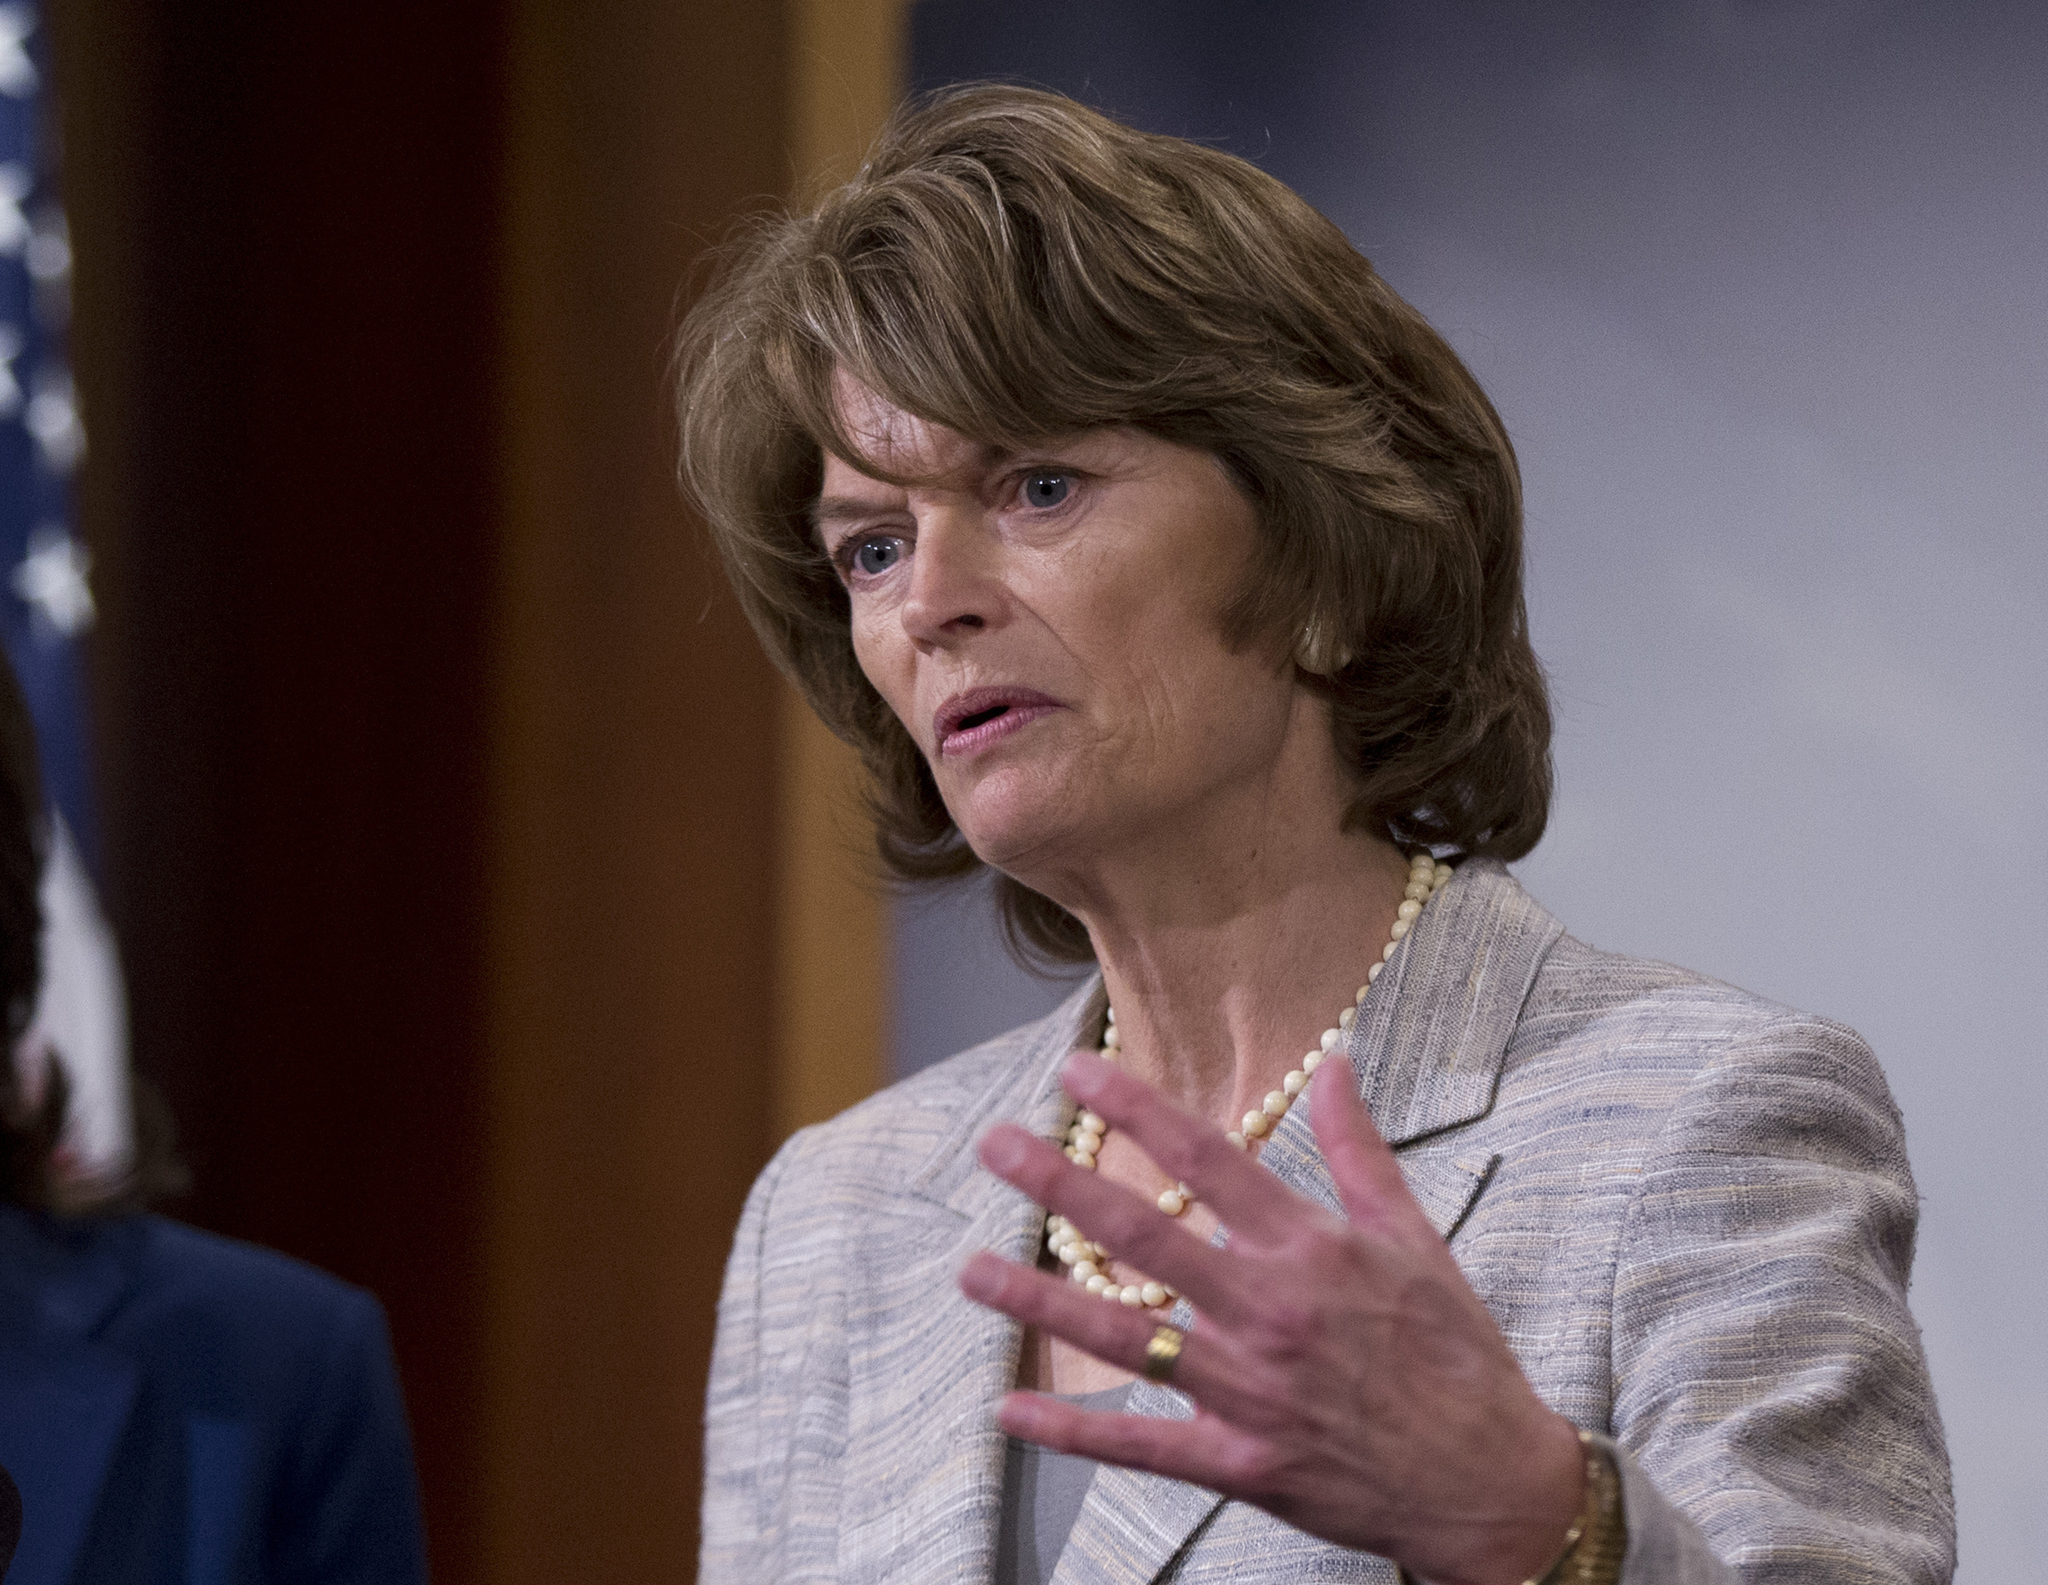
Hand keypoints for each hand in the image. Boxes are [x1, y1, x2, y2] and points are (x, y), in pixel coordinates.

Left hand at [959, 1048, 1585, 1584]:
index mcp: (1311, 1248)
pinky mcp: (1240, 1462)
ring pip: (1122, 1337)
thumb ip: (1360, 1150)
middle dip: (1061, 1186)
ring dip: (1040, 1299)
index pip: (1207, 1159)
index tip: (1077, 1070)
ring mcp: (1248, 1390)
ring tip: (971, 1268)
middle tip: (995, 1147)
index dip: (1135, 1108)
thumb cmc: (1457, 1355)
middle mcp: (1269, 1311)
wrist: (1493, 1482)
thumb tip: (1331, 1062)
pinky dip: (1072, 1431)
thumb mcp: (1418, 1239)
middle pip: (1144, 1237)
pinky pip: (1140, 1444)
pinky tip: (1009, 1409)